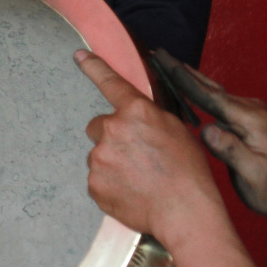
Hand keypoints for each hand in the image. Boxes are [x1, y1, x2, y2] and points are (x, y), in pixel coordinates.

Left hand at [76, 50, 225, 242]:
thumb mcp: (176, 129)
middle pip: (99, 126)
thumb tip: (136, 115)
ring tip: (138, 178)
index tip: (79, 55)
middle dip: (112, 137)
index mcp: (136, 111)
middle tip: (135, 155)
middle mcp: (112, 129)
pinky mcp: (94, 183)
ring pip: (98, 154)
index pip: (110, 83)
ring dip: (112, 162)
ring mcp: (100, 158)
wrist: (184, 211)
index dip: (93, 67)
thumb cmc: (188, 171)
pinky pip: (97, 178)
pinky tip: (131, 191)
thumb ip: (149, 117)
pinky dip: (110, 184)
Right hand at [151, 51, 266, 236]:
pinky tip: (181, 85)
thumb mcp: (254, 175)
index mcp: (252, 118)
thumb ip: (232, 152)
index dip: (185, 79)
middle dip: (181, 70)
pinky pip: (212, 102)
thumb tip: (207, 130)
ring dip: (187, 78)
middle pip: (209, 87)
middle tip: (157, 53)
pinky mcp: (239, 119)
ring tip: (164, 62)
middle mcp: (250, 108)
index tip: (164, 61)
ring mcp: (245, 112)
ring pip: (210, 92)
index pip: (211, 96)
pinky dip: (195, 91)